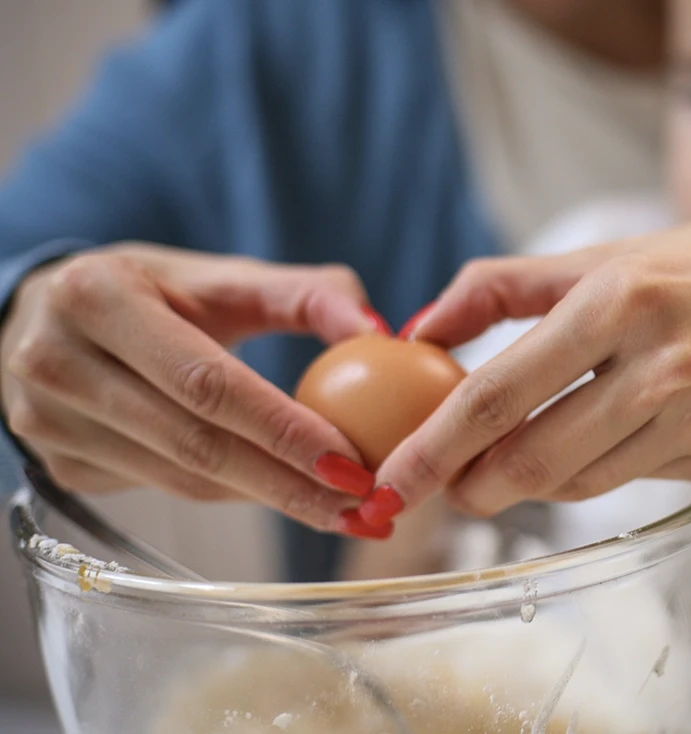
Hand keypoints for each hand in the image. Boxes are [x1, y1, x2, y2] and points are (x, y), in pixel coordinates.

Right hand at [0, 243, 395, 537]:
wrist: (47, 317)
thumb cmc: (159, 292)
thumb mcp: (223, 276)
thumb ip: (307, 293)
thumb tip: (379, 331)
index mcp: (97, 298)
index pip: (206, 381)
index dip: (282, 428)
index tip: (352, 461)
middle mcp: (57, 361)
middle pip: (194, 443)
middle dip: (288, 483)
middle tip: (362, 505)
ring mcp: (47, 422)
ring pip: (181, 480)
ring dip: (269, 500)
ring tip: (343, 510)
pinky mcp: (58, 467)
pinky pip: (164, 490)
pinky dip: (232, 496)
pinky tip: (284, 495)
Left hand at [376, 204, 690, 515]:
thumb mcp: (624, 247)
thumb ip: (513, 284)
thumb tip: (424, 324)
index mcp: (624, 297)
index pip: (498, 392)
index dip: (431, 446)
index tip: (390, 479)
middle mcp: (663, 367)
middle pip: (533, 459)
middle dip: (471, 486)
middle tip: (444, 488)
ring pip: (584, 483)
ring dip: (532, 485)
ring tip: (510, 468)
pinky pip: (641, 482)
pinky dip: (605, 469)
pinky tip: (610, 440)